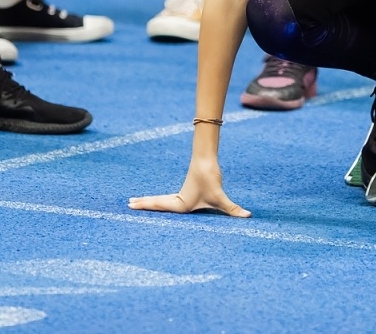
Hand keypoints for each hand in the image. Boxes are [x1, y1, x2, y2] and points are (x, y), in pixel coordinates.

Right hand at [129, 159, 250, 217]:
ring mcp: (180, 195)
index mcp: (181, 204)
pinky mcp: (186, 191)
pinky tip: (157, 202)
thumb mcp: (220, 197)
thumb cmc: (210, 178)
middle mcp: (178, 200)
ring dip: (149, 202)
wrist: (206, 159)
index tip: (131, 205)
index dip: (146, 206)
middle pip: (157, 203)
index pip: (159, 206)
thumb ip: (232, 209)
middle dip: (143, 204)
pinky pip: (167, 198)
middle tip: (128, 204)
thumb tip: (248, 217)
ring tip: (135, 202)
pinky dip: (158, 200)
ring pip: (161, 200)